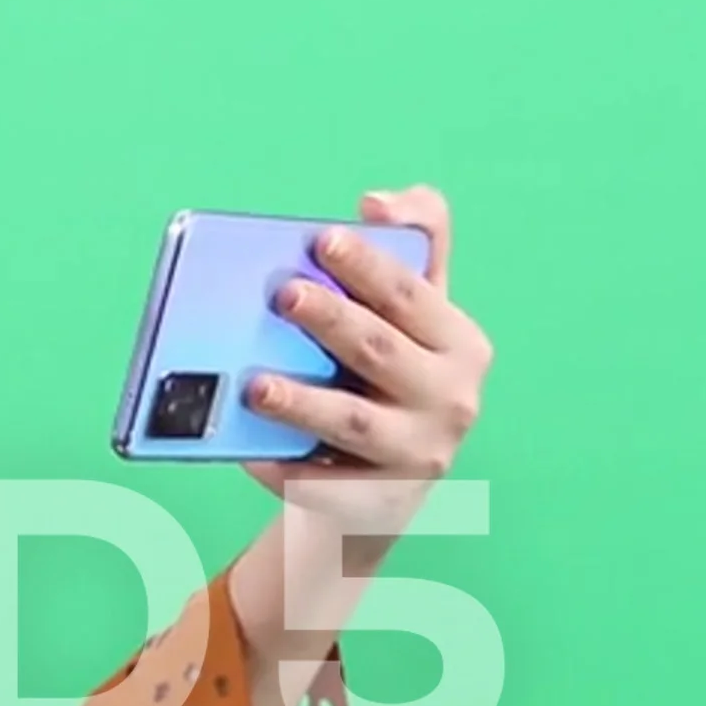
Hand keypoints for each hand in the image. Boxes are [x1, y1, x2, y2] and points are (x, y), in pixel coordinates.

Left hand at [241, 186, 490, 521]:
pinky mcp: (376, 503)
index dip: (368, 264)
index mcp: (460, 343)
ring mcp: (418, 456)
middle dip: (332, 319)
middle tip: (281, 294)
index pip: (412, 294)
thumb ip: (411, 245)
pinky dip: (282, 464)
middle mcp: (451, 400)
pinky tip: (245, 449)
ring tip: (253, 385)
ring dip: (302, 401)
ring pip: (353, 421)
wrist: (380, 494)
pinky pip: (321, 481)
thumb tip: (380, 202)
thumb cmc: (387, 382)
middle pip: (381, 351)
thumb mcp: (411, 317)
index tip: (322, 239)